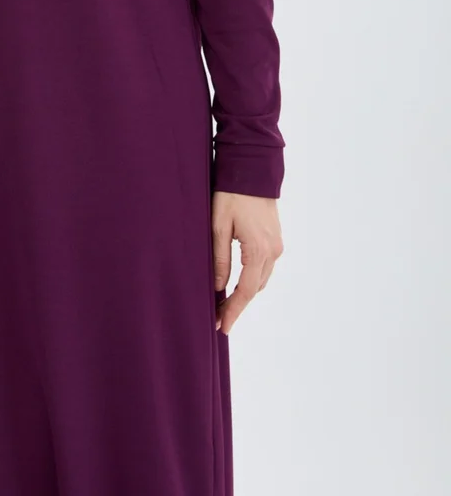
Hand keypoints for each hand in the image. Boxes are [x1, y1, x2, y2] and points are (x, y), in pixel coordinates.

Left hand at [212, 191, 283, 333]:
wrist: (253, 169)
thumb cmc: (232, 194)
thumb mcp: (218, 225)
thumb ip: (219, 258)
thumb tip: (219, 287)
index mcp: (259, 249)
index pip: (246, 290)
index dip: (234, 310)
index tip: (222, 327)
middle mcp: (273, 250)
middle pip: (256, 289)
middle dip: (238, 305)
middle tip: (219, 320)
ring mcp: (277, 245)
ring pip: (262, 279)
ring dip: (246, 293)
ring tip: (225, 304)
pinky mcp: (276, 238)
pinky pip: (265, 267)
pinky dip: (252, 278)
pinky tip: (238, 282)